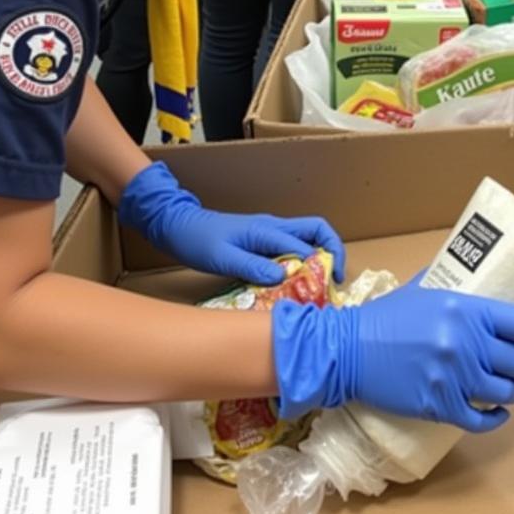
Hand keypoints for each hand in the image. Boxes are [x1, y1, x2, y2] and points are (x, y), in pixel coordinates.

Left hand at [118, 162, 345, 284]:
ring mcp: (268, 232)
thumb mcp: (222, 258)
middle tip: (336, 279)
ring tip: (320, 284)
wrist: (178, 226)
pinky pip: (291, 248)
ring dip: (318, 257)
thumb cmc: (198, 241)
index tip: (328, 287)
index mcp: (266, 230)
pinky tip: (295, 282)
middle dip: (332, 251)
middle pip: (316, 230)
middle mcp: (273, 227)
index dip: (322, 264)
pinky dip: (302, 262)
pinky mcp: (261, 241)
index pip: (305, 245)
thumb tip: (284, 278)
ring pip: (306, 238)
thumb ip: (252, 267)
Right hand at [273, 273, 513, 427]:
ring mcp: (454, 377)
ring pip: (508, 391)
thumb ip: (452, 281)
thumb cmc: (386, 315)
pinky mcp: (441, 405)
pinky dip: (497, 417)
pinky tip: (498, 410)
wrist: (348, 348)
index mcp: (465, 309)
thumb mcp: (422, 288)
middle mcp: (465, 343)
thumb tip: (477, 270)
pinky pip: (483, 418)